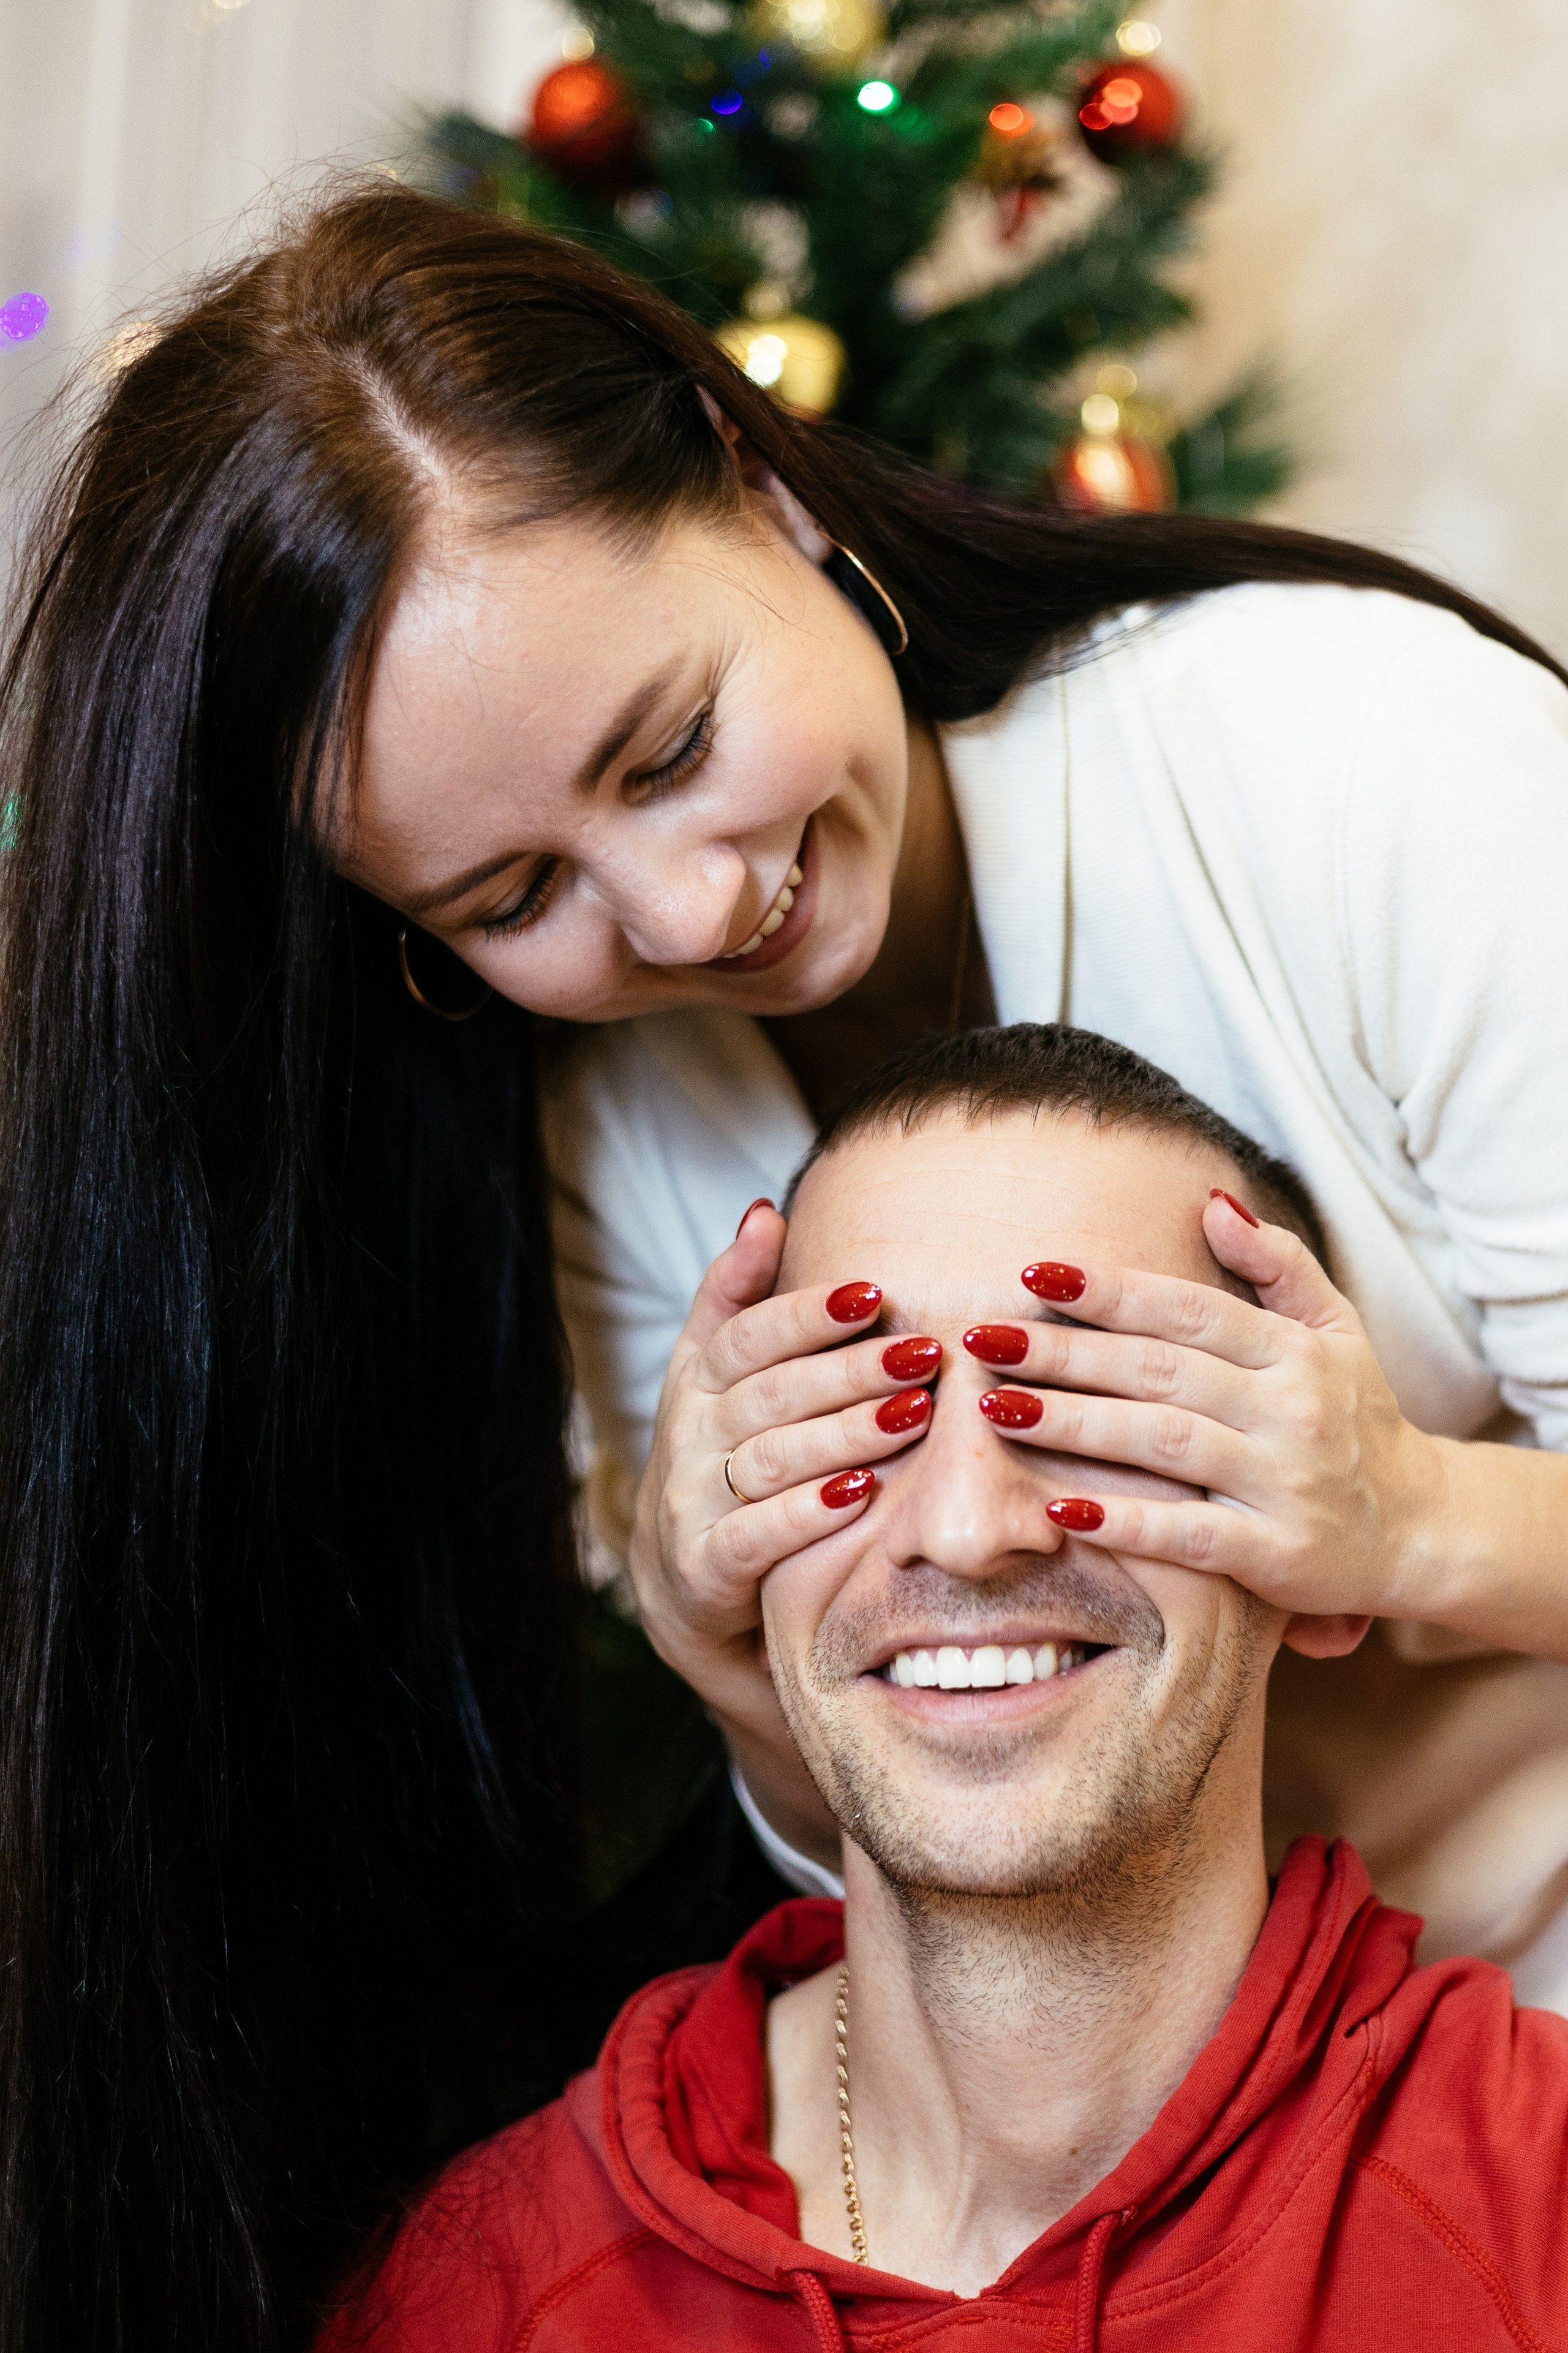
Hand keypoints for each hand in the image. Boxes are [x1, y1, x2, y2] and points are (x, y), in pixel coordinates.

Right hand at [627, 1201, 937, 1853]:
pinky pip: (756, 1535)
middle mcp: (688, 1434)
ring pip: (772, 1458)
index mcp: (697, 1378)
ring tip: (913, 1413)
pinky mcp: (705, 1566)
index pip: (747, 1335)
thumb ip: (737, 1295)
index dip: (806, 1312)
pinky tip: (861, 1494)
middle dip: (850, 1369)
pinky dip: (807, 1514)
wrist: (687, 1579)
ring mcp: (692, 1502)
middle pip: (771, 1393)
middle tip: (925, 1351)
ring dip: (845, 1433)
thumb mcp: (718, 1374)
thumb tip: (764, 1210)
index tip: (874, 1291)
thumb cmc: (727, 1453)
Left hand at [961, 1191, 1439, 1624]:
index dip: (1110, 1290)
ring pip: (1164, 1444)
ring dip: (1075, 1426)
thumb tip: (1212, 1203)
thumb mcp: (1336, 1330)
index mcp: (1294, 1351)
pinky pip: (1189, 1535)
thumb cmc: (1358, 1419)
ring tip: (997, 1410)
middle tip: (982, 1338)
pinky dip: (1125, 1523)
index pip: (1188, 1309)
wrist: (1425, 1528)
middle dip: (1066, 1352)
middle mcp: (1290, 1410)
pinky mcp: (1277, 1555)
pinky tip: (1059, 1510)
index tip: (1033, 1271)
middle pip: (1159, 1371)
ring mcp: (1284, 1484)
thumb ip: (1277, 1264)